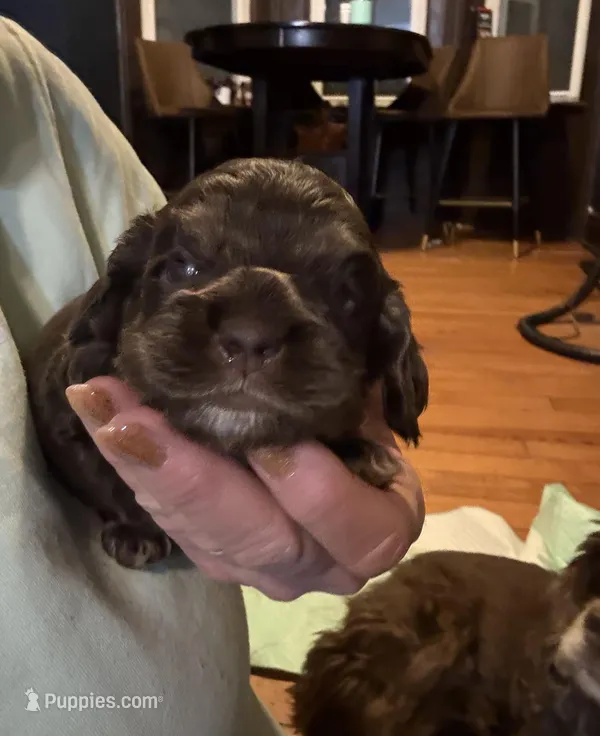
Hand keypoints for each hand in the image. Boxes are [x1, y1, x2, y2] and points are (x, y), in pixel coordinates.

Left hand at [66, 379, 423, 600]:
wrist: (336, 450)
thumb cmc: (361, 417)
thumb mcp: (371, 397)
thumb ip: (356, 386)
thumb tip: (314, 336)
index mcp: (380, 526)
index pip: (360, 532)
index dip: (318, 496)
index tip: (270, 445)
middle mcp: (325, 565)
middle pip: (262, 542)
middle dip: (192, 481)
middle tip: (134, 422)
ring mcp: (266, 569)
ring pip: (206, 538)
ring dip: (147, 472)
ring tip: (102, 408)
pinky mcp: (219, 557)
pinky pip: (175, 526)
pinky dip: (136, 471)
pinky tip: (104, 419)